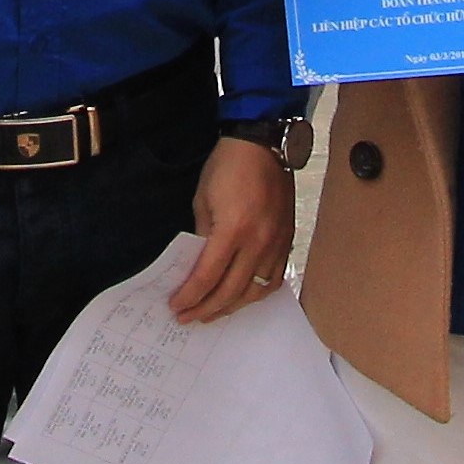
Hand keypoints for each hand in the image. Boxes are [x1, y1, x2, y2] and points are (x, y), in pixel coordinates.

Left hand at [173, 136, 295, 323]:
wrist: (262, 145)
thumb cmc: (226, 167)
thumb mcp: (202, 201)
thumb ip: (203, 236)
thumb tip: (199, 266)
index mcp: (233, 230)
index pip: (208, 276)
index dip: (190, 296)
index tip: (176, 306)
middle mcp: (258, 242)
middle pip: (232, 290)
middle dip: (207, 309)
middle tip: (189, 318)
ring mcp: (277, 243)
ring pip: (256, 291)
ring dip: (232, 306)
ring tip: (213, 313)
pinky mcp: (287, 241)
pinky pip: (273, 278)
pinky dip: (256, 293)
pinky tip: (242, 297)